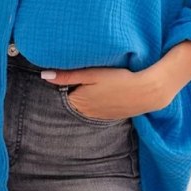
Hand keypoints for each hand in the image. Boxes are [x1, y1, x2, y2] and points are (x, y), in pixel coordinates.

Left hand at [41, 65, 165, 120]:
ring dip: (83, 97)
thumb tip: (44, 75)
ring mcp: (98, 117)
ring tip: (90, 84)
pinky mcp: (109, 116)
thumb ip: (67, 76)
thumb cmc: (118, 79)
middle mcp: (85, 113)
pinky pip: (95, 110)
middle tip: (77, 77)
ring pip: (83, 107)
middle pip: (70, 102)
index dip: (60, 85)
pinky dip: (94, 102)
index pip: (59, 96)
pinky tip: (102, 93)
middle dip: (70, 92)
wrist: (146, 92)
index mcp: (78, 102)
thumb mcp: (92, 74)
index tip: (64, 74)